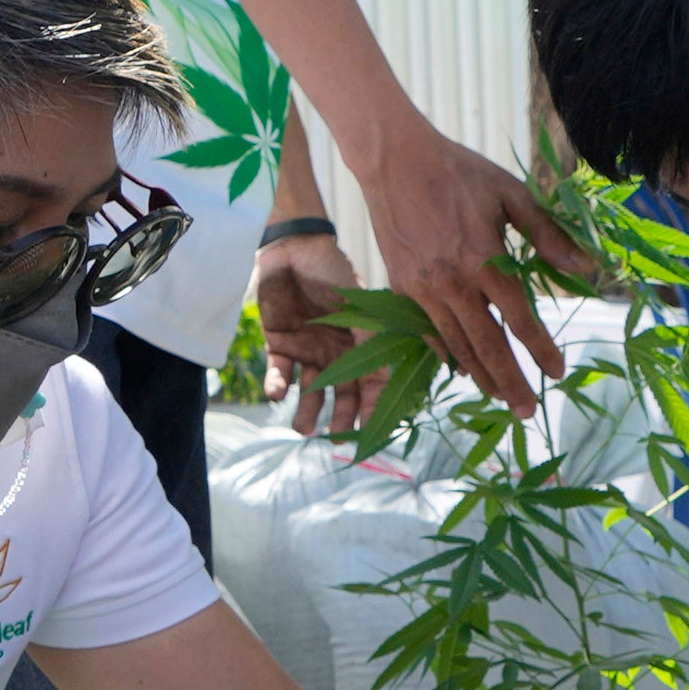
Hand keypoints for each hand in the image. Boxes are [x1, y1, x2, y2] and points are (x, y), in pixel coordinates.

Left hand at [250, 224, 390, 439]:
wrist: (294, 248)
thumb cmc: (334, 273)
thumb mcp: (360, 307)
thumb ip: (376, 337)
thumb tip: (411, 362)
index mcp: (364, 346)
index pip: (372, 385)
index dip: (372, 410)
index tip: (369, 434)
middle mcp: (338, 353)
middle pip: (341, 395)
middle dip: (339, 418)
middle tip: (335, 440)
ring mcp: (309, 350)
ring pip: (311, 391)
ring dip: (308, 412)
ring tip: (302, 429)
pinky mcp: (280, 344)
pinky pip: (280, 373)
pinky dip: (278, 386)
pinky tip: (277, 395)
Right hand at [349, 120, 589, 421]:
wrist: (394, 159)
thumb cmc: (459, 172)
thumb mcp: (512, 194)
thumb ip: (549, 235)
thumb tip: (587, 267)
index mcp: (484, 259)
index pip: (520, 318)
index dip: (541, 349)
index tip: (558, 372)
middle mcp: (452, 282)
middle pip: (487, 345)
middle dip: (511, 382)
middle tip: (529, 412)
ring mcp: (423, 288)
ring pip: (456, 345)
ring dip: (480, 376)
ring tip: (501, 398)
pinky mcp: (402, 287)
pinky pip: (428, 331)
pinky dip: (447, 354)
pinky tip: (463, 369)